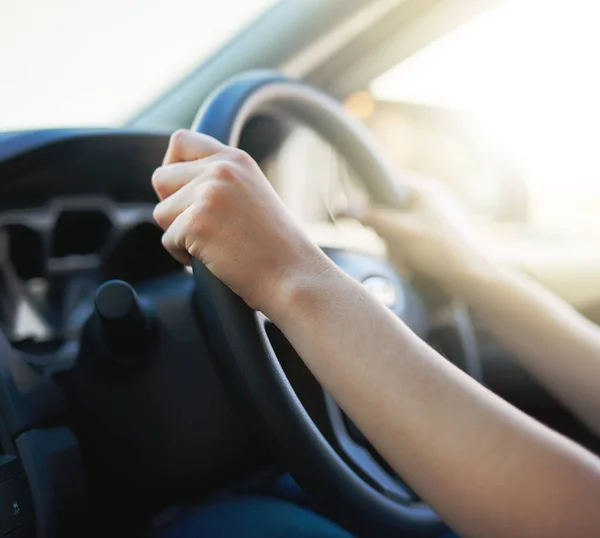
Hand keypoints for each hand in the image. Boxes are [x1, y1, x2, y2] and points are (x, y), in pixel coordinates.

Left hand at [152, 130, 330, 312]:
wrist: (293, 275)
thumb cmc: (274, 246)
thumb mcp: (251, 194)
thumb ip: (219, 180)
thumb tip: (173, 183)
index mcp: (236, 159)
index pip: (181, 142)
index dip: (173, 167)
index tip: (182, 193)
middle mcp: (220, 169)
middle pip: (162, 177)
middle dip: (172, 206)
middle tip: (200, 227)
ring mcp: (208, 194)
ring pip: (161, 212)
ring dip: (178, 234)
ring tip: (213, 246)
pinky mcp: (197, 223)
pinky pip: (168, 240)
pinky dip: (183, 256)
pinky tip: (214, 260)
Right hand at [344, 174, 492, 289]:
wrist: (473, 278)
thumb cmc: (440, 251)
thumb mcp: (400, 233)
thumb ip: (371, 218)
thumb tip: (341, 206)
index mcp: (425, 188)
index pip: (386, 181)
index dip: (370, 198)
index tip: (365, 218)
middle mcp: (432, 197)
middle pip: (391, 206)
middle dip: (386, 231)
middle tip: (390, 246)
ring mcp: (437, 215)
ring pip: (400, 224)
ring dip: (396, 246)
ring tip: (404, 262)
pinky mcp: (441, 232)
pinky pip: (413, 236)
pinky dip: (408, 251)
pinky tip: (412, 266)